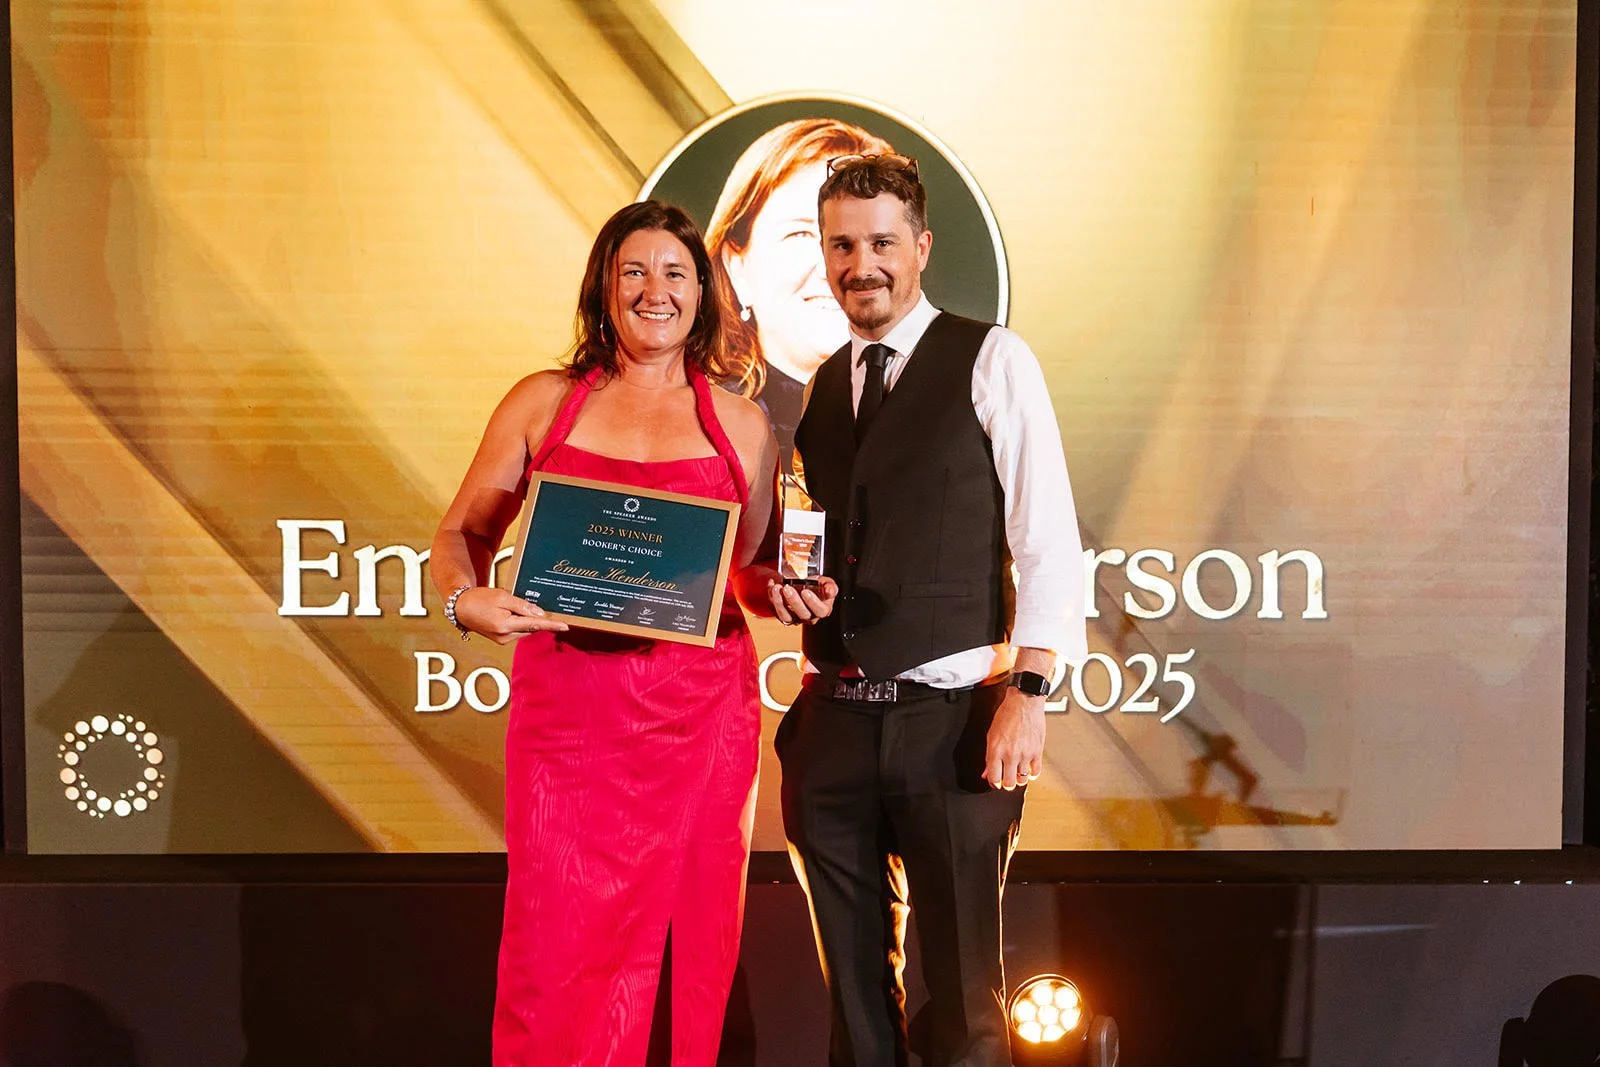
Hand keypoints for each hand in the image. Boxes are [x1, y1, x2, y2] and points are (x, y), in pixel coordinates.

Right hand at [453, 587, 568, 644]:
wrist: (460, 608)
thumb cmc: (479, 599)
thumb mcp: (502, 596)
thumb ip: (522, 606)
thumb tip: (540, 614)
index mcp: (505, 625)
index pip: (535, 625)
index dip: (552, 625)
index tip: (566, 626)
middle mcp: (505, 637)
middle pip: (531, 627)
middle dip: (537, 618)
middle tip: (538, 606)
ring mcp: (502, 640)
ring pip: (525, 629)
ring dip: (527, 620)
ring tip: (515, 606)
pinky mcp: (500, 639)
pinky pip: (517, 630)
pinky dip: (520, 622)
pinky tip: (513, 612)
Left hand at [767, 576, 838, 625]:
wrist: (804, 586)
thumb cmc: (817, 586)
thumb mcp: (826, 583)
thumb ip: (830, 586)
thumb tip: (829, 591)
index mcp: (822, 609)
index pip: (819, 610)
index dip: (812, 602)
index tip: (806, 592)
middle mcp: (809, 616)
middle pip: (802, 614)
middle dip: (794, 601)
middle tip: (788, 588)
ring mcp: (795, 617)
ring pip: (786, 616)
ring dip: (779, 602)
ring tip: (777, 588)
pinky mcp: (783, 615)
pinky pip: (775, 611)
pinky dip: (772, 598)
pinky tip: (772, 587)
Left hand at [983, 686, 1045, 790]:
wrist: (1024, 702)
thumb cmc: (1007, 714)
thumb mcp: (991, 735)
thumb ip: (988, 756)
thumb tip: (986, 773)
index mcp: (996, 750)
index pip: (994, 778)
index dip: (994, 783)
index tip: (995, 782)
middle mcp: (1010, 754)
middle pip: (1009, 783)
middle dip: (1006, 784)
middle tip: (1006, 779)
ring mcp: (1025, 754)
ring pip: (1022, 780)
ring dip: (1019, 779)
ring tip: (1017, 772)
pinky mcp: (1037, 752)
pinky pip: (1035, 772)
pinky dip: (1031, 774)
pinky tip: (1028, 768)